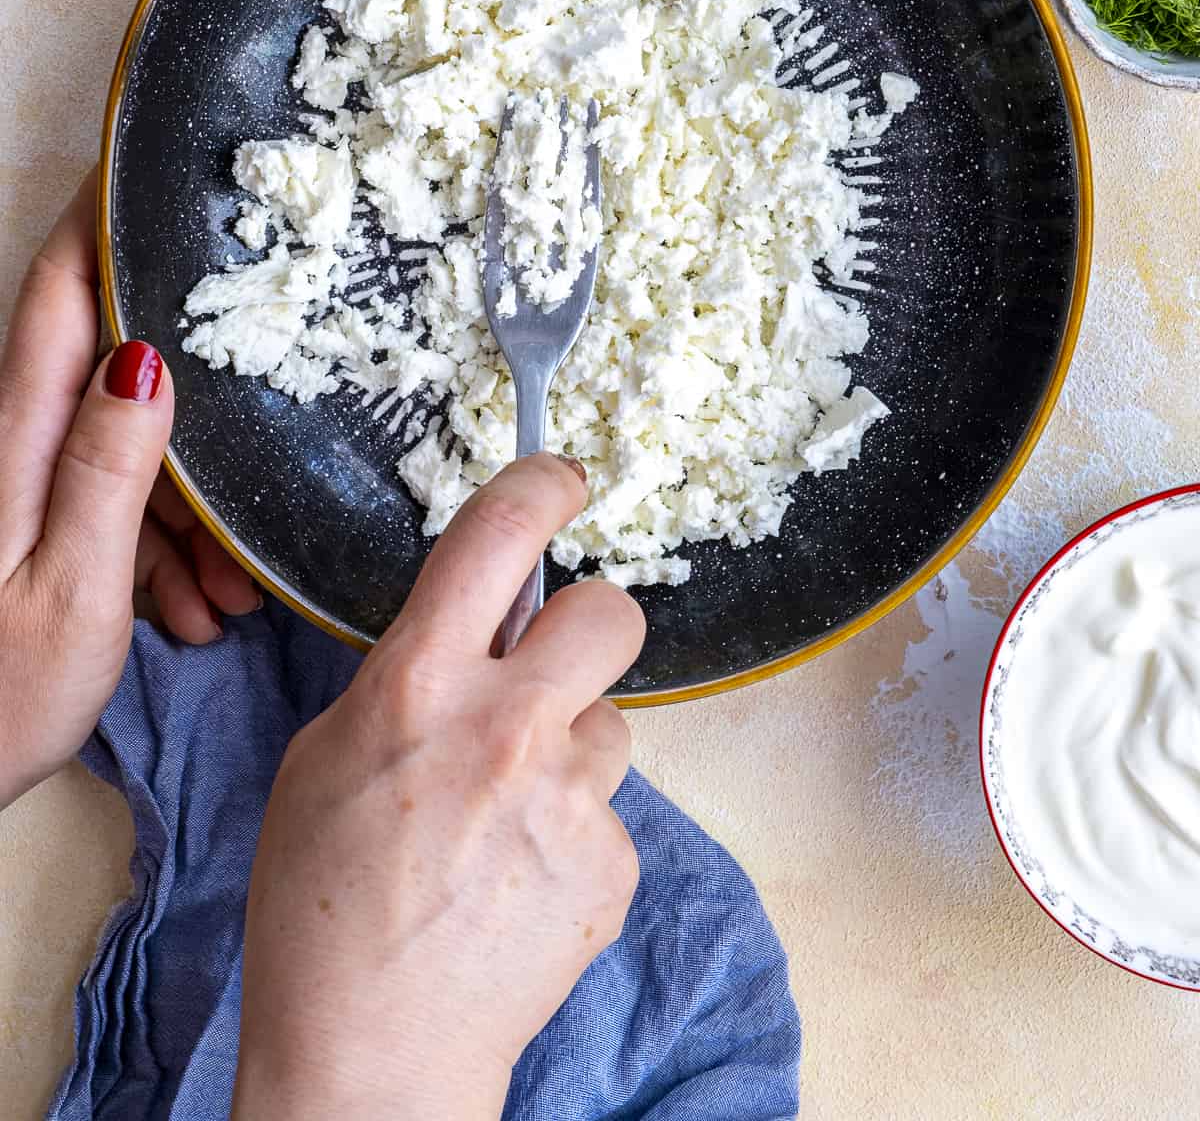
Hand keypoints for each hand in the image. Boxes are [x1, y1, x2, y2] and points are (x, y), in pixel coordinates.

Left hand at [0, 172, 259, 808]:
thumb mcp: (72, 589)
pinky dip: (161, 545)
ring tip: (226, 586)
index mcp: (20, 436)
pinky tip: (190, 606)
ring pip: (126, 445)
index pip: (63, 291)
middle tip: (265, 417)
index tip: (157, 166)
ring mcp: (26, 485)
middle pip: (114, 364)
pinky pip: (113, 502)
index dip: (106, 220)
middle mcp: (18, 443)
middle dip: (195, 394)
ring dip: (188, 500)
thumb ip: (108, 468)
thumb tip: (147, 356)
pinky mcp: (36, 527)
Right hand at [234, 453, 646, 1120]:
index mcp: (419, 685)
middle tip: (551, 666)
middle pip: (610, 610)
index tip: (562, 476)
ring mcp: (570, 800)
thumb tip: (471, 632)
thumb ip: (407, 678)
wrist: (369, 1054)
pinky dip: (575, 833)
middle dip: (588, 624)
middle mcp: (507, 727)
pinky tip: (519, 879)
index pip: (500, 533)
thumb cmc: (319, 907)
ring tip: (504, 820)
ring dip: (571, 750)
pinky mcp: (613, 865)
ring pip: (612, 723)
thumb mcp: (326, 756)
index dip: (543, 482)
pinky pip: (612, 812)